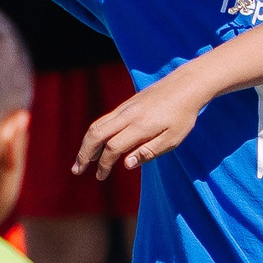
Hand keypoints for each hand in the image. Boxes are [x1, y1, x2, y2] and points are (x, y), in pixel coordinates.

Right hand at [75, 71, 204, 179]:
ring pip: (96, 125)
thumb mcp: (172, 140)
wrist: (185, 86)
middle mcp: (128, 115)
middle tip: (76, 171)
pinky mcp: (125, 105)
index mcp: (140, 126)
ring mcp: (124, 108)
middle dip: (84, 154)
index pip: (113, 148)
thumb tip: (125, 165)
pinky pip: (103, 120)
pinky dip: (94, 134)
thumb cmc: (183, 116)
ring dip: (86, 144)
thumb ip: (148, 152)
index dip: (104, 165)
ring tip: (81, 161)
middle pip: (96, 134)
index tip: (101, 177)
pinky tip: (94, 145)